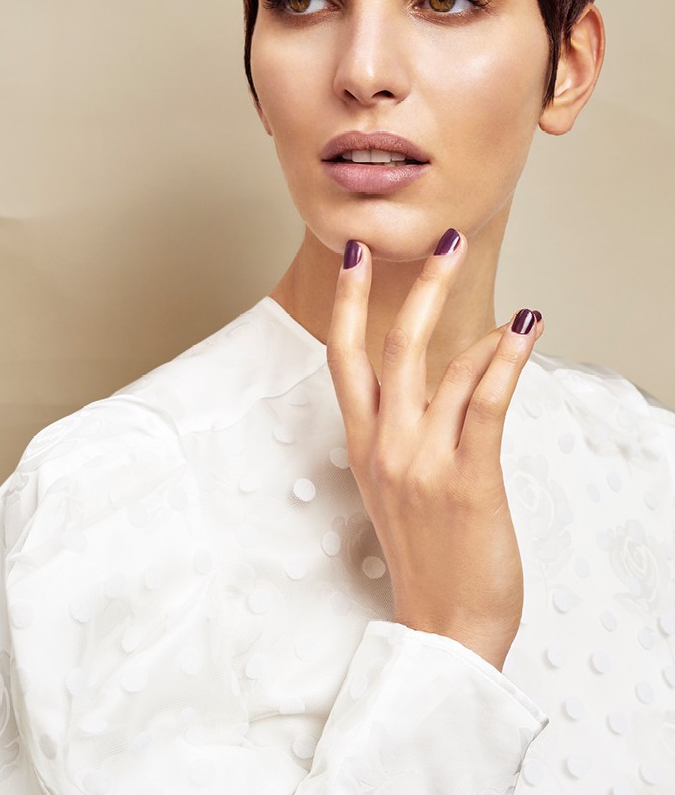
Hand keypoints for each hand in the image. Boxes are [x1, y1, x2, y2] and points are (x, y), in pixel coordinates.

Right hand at [326, 231, 542, 670]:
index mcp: (364, 445)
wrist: (445, 628)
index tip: (355, 255)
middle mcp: (385, 445)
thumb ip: (401, 431)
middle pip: (393, 345)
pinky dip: (506, 359)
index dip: (347, 301)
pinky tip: (524, 330)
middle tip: (444, 240)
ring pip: (444, 365)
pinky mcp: (466, 478)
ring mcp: (422, 461)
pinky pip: (484, 402)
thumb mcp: (394, 487)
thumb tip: (438, 375)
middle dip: (419, 285)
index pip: (343, 356)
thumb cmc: (426, 557)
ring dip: (477, 320)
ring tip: (510, 302)